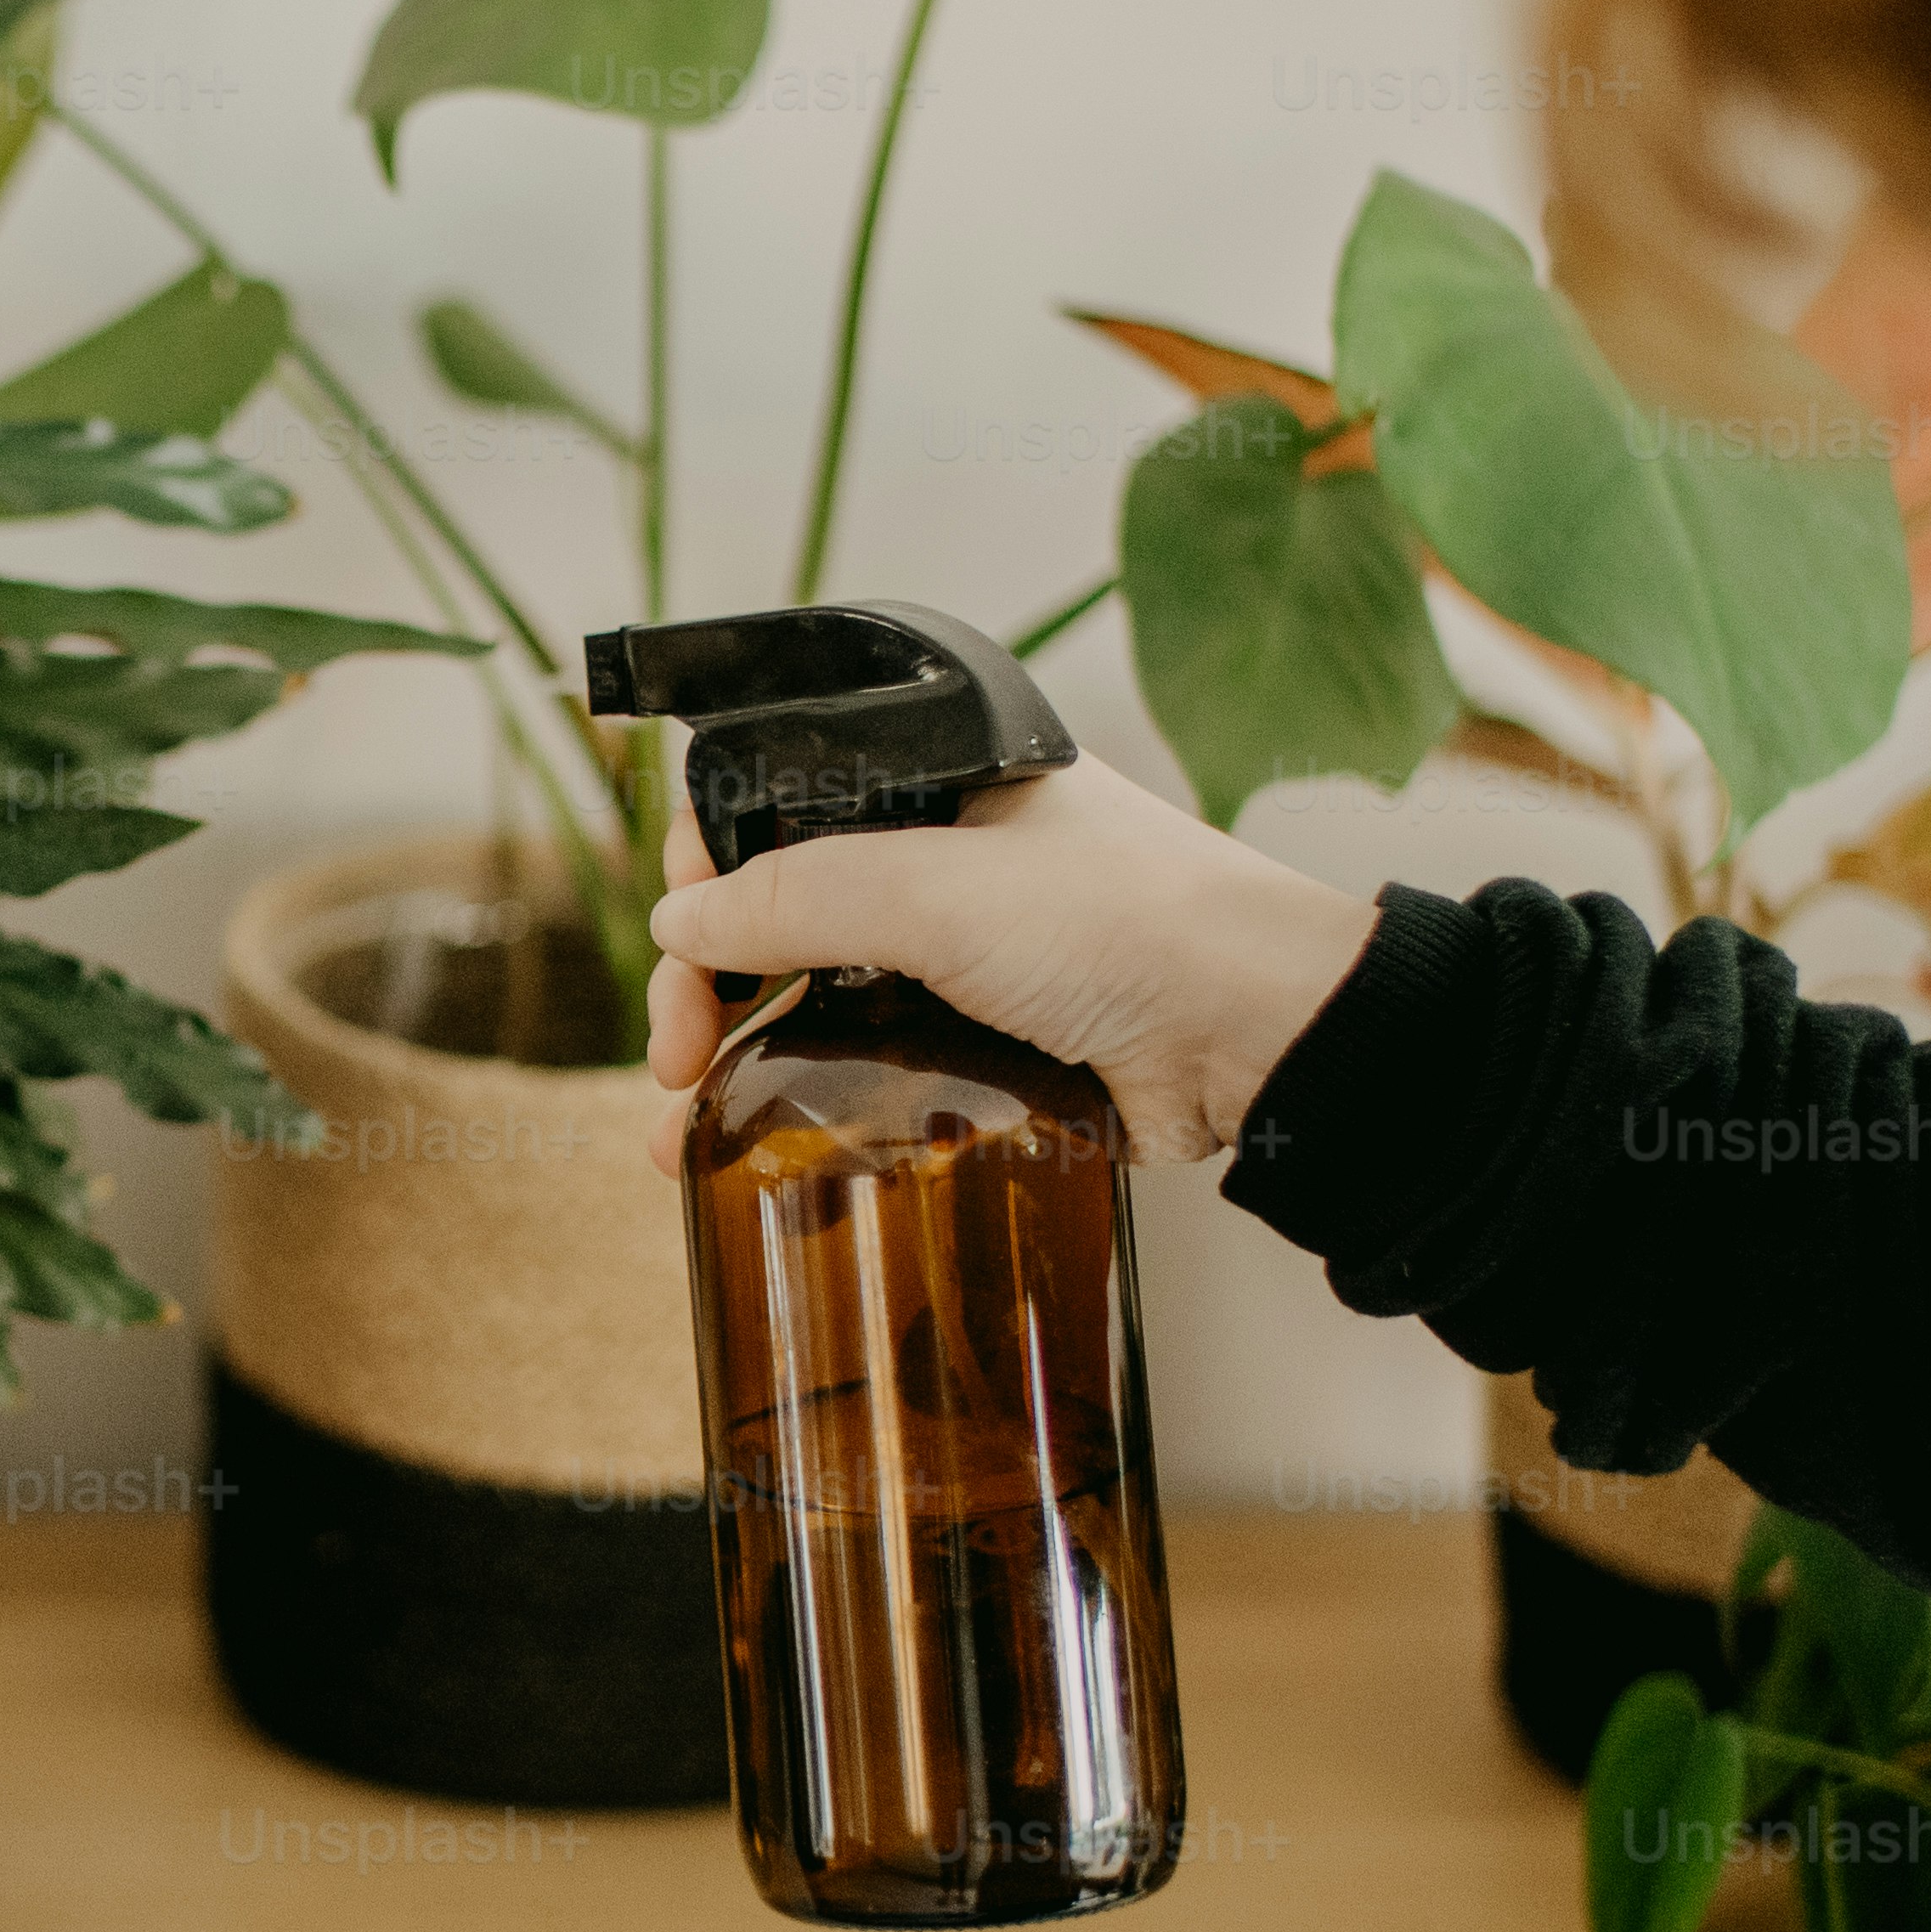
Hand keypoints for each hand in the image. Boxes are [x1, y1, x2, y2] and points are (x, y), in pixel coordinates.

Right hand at [641, 756, 1384, 1162]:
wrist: (1256, 1036)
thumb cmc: (1130, 921)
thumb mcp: (940, 888)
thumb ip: (799, 897)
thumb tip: (678, 922)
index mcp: (932, 778)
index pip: (775, 805)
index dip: (709, 868)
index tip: (680, 941)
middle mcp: (940, 858)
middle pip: (774, 912)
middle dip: (703, 986)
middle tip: (674, 1059)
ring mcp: (959, 955)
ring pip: (808, 997)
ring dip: (734, 1060)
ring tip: (680, 1140)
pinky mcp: (980, 1044)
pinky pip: (865, 1068)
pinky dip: (802, 1107)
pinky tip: (746, 1153)